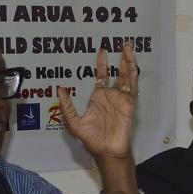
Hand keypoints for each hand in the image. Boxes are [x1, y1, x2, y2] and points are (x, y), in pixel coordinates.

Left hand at [58, 41, 137, 157]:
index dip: (102, 63)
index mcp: (98, 97)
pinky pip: (132, 87)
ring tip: (128, 46)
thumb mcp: (74, 123)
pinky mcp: (129, 104)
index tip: (102, 51)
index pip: (101, 76)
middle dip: (120, 57)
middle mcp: (111, 96)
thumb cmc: (92, 140)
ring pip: (127, 76)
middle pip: (117, 72)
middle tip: (122, 43)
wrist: (107, 151)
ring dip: (128, 61)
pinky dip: (133, 75)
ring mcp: (121, 99)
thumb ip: (67, 106)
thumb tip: (59, 90)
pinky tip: (132, 64)